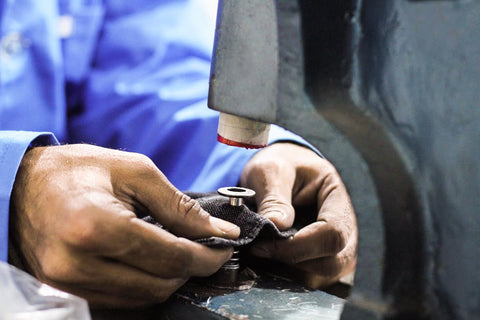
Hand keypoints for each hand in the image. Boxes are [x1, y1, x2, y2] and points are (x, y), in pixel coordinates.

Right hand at [10, 144, 239, 307]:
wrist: (24, 184)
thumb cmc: (79, 170)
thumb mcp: (135, 172)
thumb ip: (179, 206)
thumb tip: (219, 232)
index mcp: (96, 226)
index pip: (170, 257)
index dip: (206, 256)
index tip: (224, 246)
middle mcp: (77, 263)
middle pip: (159, 284)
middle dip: (192, 268)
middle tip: (205, 247)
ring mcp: (67, 283)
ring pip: (142, 298)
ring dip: (170, 277)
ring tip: (179, 251)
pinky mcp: (63, 291)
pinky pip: (120, 300)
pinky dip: (145, 283)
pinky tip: (152, 261)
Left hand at [240, 143, 356, 287]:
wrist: (282, 170)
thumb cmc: (280, 166)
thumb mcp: (270, 171)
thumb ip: (274, 197)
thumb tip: (276, 227)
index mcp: (339, 194)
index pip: (333, 233)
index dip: (298, 247)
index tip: (263, 245)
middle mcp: (348, 223)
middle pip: (334, 261)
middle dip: (294, 260)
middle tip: (260, 248)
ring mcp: (341, 242)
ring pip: (325, 272)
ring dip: (292, 267)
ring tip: (265, 247)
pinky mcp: (328, 255)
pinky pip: (316, 274)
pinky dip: (292, 269)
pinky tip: (274, 252)